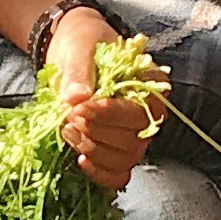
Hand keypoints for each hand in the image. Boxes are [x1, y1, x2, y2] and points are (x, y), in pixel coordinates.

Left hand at [47, 9, 152, 189]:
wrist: (71, 52)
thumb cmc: (83, 44)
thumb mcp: (80, 48)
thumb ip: (80, 71)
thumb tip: (76, 98)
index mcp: (152, 86)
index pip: (141, 112)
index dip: (111, 115)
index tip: (81, 108)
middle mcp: (149, 115)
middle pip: (134, 140)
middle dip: (97, 132)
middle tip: (70, 116)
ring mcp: (133, 135)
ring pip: (125, 160)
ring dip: (94, 150)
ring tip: (68, 128)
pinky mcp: (115, 150)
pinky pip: (118, 175)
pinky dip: (100, 174)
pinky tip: (80, 159)